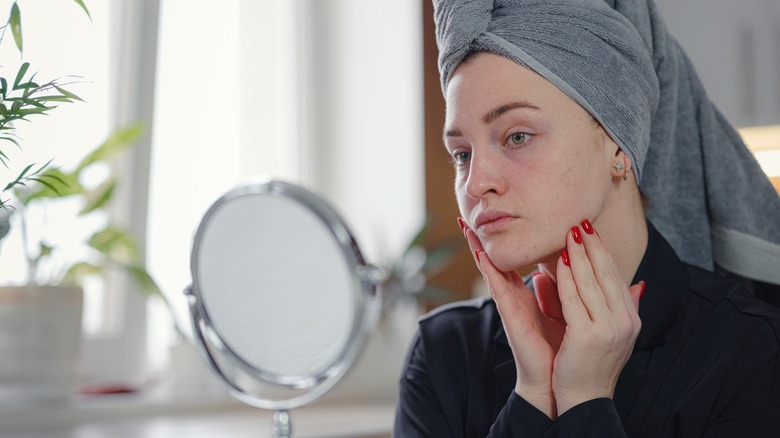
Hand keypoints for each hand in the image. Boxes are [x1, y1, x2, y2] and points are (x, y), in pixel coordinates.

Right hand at [460, 219, 564, 418]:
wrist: (560, 380)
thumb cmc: (563, 348)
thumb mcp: (568, 309)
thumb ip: (564, 288)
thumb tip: (564, 264)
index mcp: (528, 293)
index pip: (515, 260)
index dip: (505, 240)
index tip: (495, 218)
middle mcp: (516, 295)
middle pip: (496, 260)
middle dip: (480, 239)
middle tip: (467, 215)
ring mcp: (510, 304)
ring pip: (491, 268)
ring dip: (475, 247)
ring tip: (464, 225)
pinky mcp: (510, 314)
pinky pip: (498, 287)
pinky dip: (488, 269)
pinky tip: (479, 253)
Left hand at [551, 221, 642, 413]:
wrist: (585, 397)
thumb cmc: (593, 362)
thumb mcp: (615, 333)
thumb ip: (625, 306)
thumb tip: (639, 284)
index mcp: (631, 318)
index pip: (616, 276)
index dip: (603, 252)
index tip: (591, 231)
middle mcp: (625, 322)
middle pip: (607, 275)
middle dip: (593, 246)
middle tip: (581, 223)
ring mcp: (608, 329)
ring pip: (591, 283)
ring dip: (579, 256)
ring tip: (570, 234)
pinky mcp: (588, 336)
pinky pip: (574, 300)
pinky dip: (566, 279)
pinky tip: (560, 263)